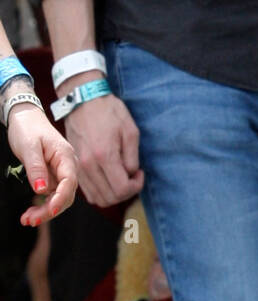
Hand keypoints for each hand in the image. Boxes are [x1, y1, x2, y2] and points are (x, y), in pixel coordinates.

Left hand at [6, 104, 77, 225]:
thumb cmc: (28, 129)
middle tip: (30, 220)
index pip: (69, 182)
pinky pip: (51, 194)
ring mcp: (60, 171)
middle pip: (66, 194)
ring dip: (45, 211)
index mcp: (65, 156)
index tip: (49, 211)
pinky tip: (31, 212)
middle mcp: (66, 165)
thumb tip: (41, 190)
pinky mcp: (53, 175)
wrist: (26, 118)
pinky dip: (42, 205)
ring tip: (27, 219)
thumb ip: (36, 168)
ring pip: (59, 197)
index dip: (60, 198)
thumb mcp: (29, 147)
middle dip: (50, 210)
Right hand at [64, 93, 143, 207]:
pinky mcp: (75, 168)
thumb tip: (131, 174)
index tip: (140, 173)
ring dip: (113, 194)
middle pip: (110, 198)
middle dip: (126, 192)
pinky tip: (109, 176)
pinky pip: (88, 192)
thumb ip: (132, 157)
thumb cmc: (110, 112)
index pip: (122, 189)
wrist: (84, 101)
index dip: (136, 186)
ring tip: (121, 176)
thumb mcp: (130, 131)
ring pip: (98, 199)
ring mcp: (79, 168)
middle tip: (133, 175)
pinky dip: (101, 191)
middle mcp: (88, 166)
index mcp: (104, 156)